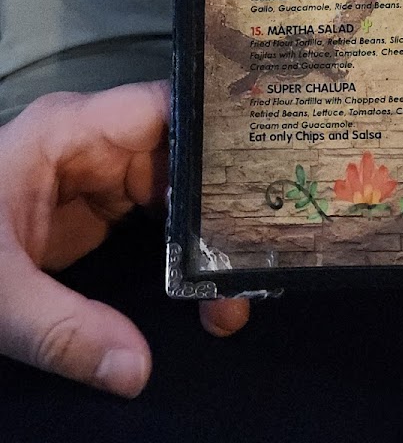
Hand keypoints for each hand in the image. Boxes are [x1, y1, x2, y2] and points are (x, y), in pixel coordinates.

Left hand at [0, 81, 249, 396]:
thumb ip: (61, 329)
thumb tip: (135, 370)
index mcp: (71, 130)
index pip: (165, 108)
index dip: (218, 133)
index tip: (266, 173)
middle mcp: (92, 142)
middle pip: (181, 151)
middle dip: (223, 197)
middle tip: (265, 246)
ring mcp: (94, 175)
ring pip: (175, 186)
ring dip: (208, 227)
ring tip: (242, 276)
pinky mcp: (93, 210)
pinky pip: (156, 216)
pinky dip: (184, 244)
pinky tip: (211, 275)